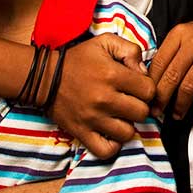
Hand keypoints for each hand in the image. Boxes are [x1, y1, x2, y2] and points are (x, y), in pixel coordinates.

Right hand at [49, 35, 153, 158]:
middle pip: (142, 113)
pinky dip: (113, 145)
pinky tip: (111, 133)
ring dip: (127, 125)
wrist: (43, 77)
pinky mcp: (82, 132)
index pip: (149, 90)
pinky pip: (106, 150)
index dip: (147, 88)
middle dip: (139, 106)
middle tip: (129, 101)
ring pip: (128, 133)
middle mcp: (105, 98)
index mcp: (113, 74)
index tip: (137, 87)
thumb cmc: (77, 59)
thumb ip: (130, 50)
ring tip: (120, 116)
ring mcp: (93, 118)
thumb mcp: (105, 42)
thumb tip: (144, 71)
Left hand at [150, 13, 192, 119]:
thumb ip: (173, 50)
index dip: (151, 84)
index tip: (148, 97)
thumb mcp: (190, 33)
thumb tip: (153, 77)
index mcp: (180, 33)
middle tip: (157, 112)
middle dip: (161, 99)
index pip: (158, 62)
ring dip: (180, 105)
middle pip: (170, 76)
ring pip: (188, 87)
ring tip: (177, 115)